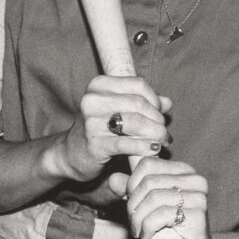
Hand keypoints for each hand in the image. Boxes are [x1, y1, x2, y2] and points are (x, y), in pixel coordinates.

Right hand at [51, 75, 171, 183]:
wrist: (70, 154)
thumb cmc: (99, 129)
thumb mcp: (118, 111)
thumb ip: (143, 104)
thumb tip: (168, 102)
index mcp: (99, 85)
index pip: (138, 85)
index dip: (154, 99)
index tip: (159, 113)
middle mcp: (92, 100)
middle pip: (139, 103)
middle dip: (157, 119)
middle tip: (163, 132)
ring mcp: (92, 121)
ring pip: (137, 122)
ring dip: (156, 133)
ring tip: (162, 141)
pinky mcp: (95, 143)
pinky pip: (128, 143)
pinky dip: (145, 147)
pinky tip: (153, 150)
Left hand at [124, 157, 212, 238]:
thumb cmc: (170, 228)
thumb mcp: (146, 205)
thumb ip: (132, 190)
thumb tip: (113, 179)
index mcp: (183, 171)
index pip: (148, 163)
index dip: (132, 182)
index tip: (129, 200)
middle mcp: (194, 179)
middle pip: (149, 182)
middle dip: (133, 204)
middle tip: (132, 221)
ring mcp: (198, 196)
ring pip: (154, 198)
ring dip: (139, 218)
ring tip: (138, 230)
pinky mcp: (198, 214)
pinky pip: (162, 214)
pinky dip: (148, 226)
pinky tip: (146, 235)